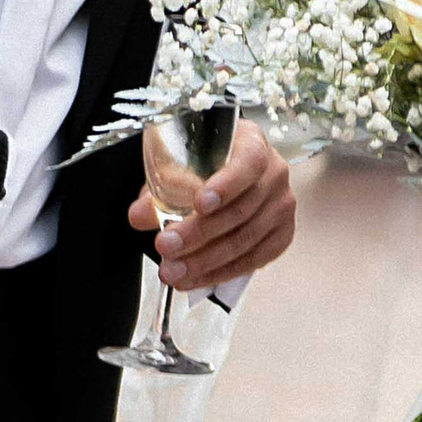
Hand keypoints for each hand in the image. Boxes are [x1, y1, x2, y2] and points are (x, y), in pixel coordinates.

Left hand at [130, 117, 296, 292]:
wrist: (226, 172)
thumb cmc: (204, 163)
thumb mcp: (178, 164)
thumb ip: (160, 188)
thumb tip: (139, 216)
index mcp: (252, 144)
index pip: (248, 163)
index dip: (225, 185)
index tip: (199, 203)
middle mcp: (274, 173)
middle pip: (241, 210)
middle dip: (199, 234)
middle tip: (166, 246)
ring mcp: (281, 206)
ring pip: (246, 240)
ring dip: (205, 261)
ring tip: (173, 271)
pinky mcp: (282, 234)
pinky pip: (254, 260)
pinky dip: (222, 272)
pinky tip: (196, 277)